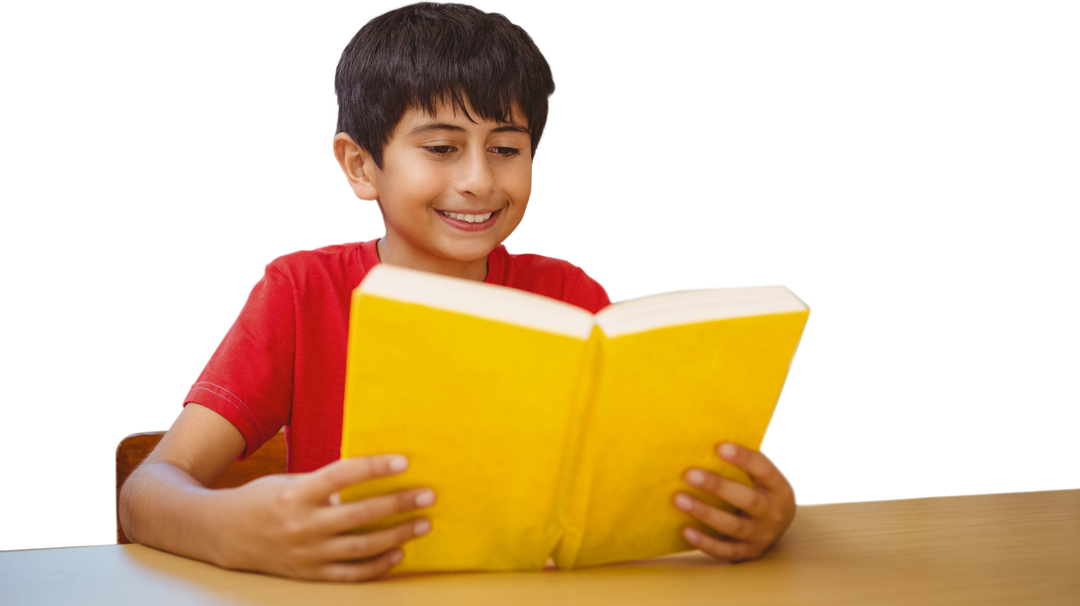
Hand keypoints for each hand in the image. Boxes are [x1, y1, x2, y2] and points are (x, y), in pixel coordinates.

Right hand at [215, 454, 435, 581]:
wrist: (224, 534)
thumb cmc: (263, 499)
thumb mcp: (290, 482)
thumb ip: (326, 482)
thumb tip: (371, 473)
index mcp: (298, 494)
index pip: (343, 475)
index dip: (375, 468)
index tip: (404, 463)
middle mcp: (303, 525)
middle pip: (360, 514)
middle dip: (399, 504)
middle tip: (428, 495)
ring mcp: (307, 553)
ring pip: (362, 546)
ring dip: (397, 536)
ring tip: (423, 524)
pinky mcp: (309, 574)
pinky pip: (351, 574)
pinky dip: (378, 566)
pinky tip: (399, 554)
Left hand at [673, 443, 796, 562]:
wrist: (778, 523)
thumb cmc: (761, 486)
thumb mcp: (764, 470)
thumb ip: (752, 449)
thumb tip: (747, 421)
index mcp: (778, 486)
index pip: (764, 469)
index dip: (743, 458)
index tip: (719, 446)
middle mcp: (773, 512)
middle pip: (748, 500)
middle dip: (718, 486)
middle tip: (689, 474)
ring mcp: (761, 535)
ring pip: (733, 526)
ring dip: (705, 513)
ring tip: (679, 499)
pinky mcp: (747, 553)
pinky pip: (726, 551)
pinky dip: (706, 543)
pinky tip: (686, 531)